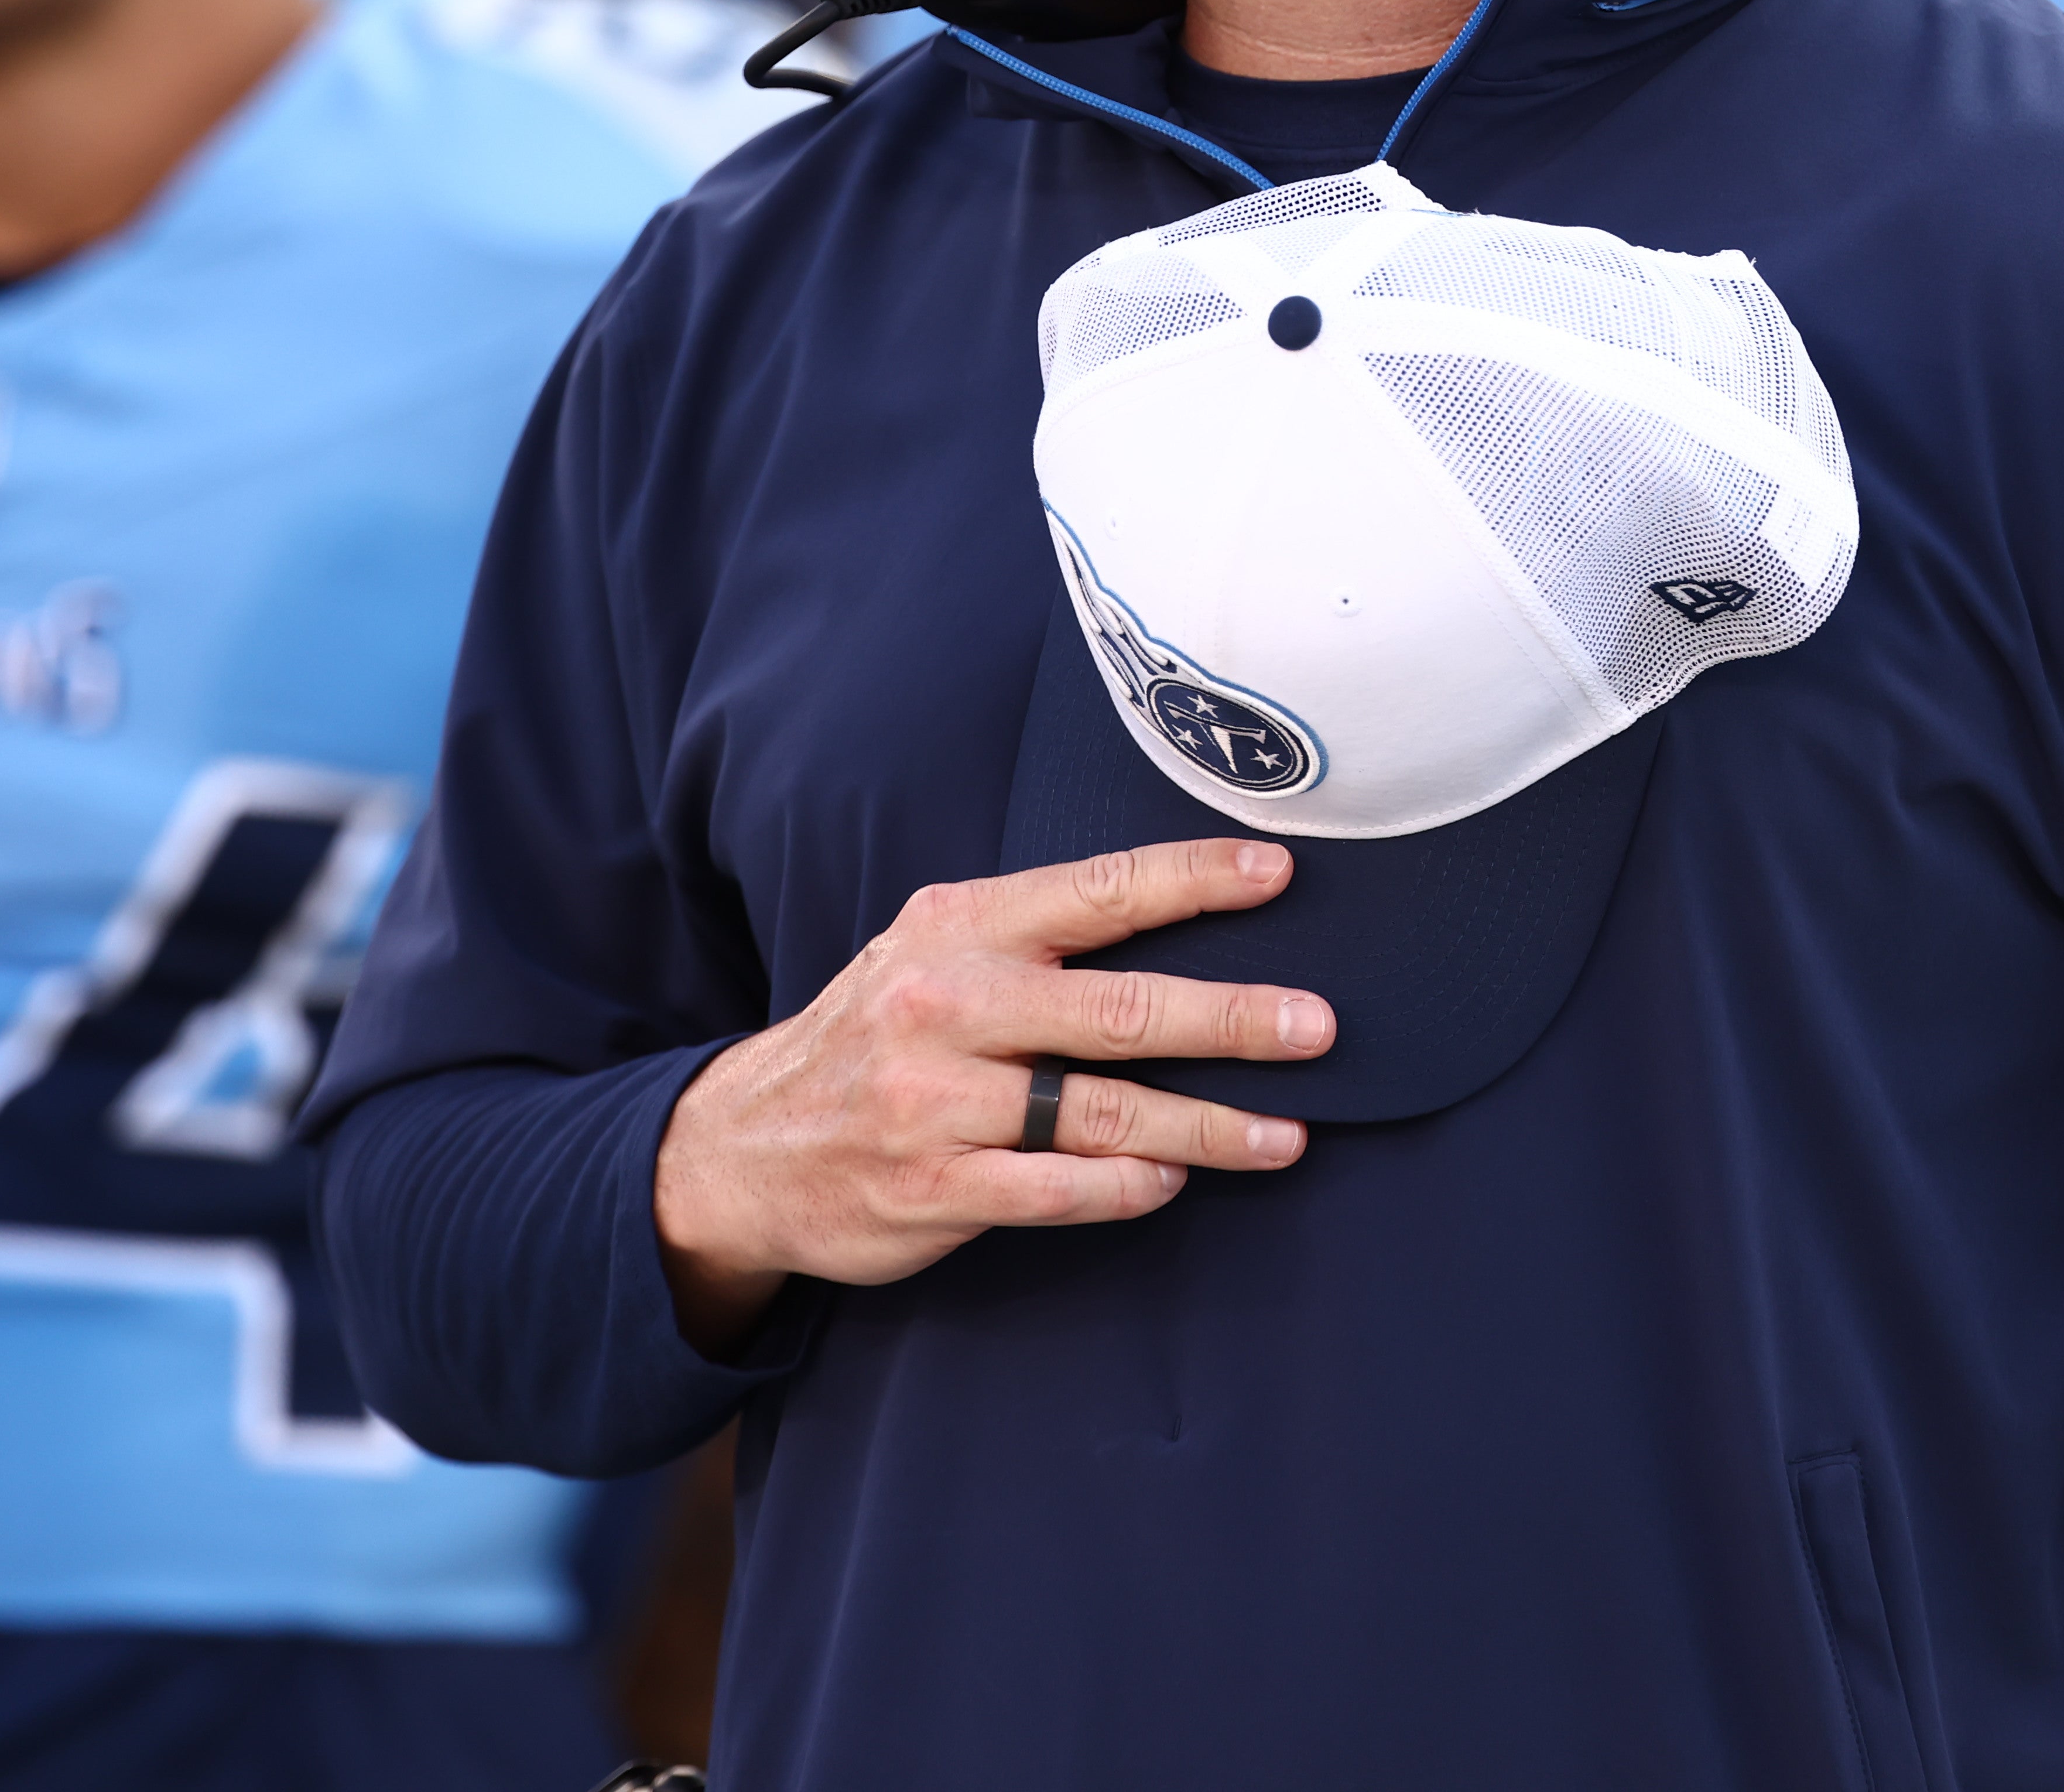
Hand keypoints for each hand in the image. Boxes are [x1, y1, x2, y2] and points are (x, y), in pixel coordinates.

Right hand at [650, 840, 1334, 1347]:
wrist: (744, 1148)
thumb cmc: (877, 1036)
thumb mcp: (932, 952)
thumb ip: (1037, 934)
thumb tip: (1182, 918)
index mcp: (959, 928)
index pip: (1097, 891)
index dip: (1193, 879)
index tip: (1279, 875)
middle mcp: (947, 1005)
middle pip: (1118, 1009)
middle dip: (1231, 1018)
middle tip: (1319, 1027)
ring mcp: (936, 1102)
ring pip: (1102, 1111)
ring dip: (1207, 1125)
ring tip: (1287, 1136)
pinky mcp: (930, 1189)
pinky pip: (1055, 1188)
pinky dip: (1127, 1185)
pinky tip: (1176, 1180)